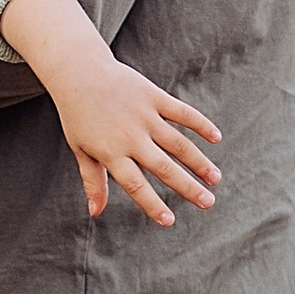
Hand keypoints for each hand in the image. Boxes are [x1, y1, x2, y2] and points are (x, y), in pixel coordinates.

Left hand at [0, 0, 221, 227]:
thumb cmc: (78, 115)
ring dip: (199, 161)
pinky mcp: (153, 96)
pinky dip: (200, 124)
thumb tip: (95, 212)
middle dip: (187, 187)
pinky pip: (182, 112)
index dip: (152, 204)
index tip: (170, 221)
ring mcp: (144, 115)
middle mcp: (130, 136)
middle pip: (163, 167)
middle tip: (208, 203)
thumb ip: (92, 180)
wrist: (79, 72)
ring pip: (178, 143)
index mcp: (111, 153)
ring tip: (216, 179)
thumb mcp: (80, 149)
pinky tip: (216, 138)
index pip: (135, 185)